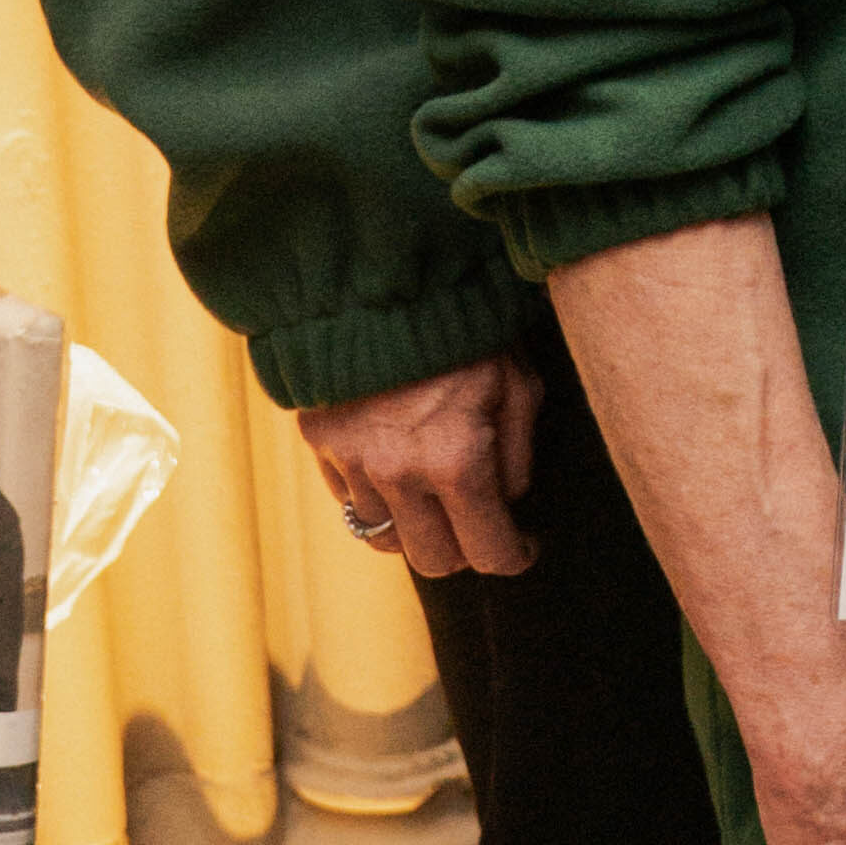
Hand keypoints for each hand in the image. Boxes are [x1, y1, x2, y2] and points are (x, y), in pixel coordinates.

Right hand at [297, 352, 545, 581]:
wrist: (388, 282)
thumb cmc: (466, 329)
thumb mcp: (518, 385)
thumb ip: (519, 456)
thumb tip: (508, 504)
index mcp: (457, 461)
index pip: (488, 551)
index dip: (513, 557)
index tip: (522, 547)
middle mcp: (400, 474)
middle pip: (433, 561)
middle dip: (465, 551)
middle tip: (481, 525)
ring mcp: (355, 463)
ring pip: (387, 539)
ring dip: (418, 528)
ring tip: (438, 497)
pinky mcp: (323, 446)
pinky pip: (351, 503)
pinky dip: (379, 500)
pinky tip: (400, 471)